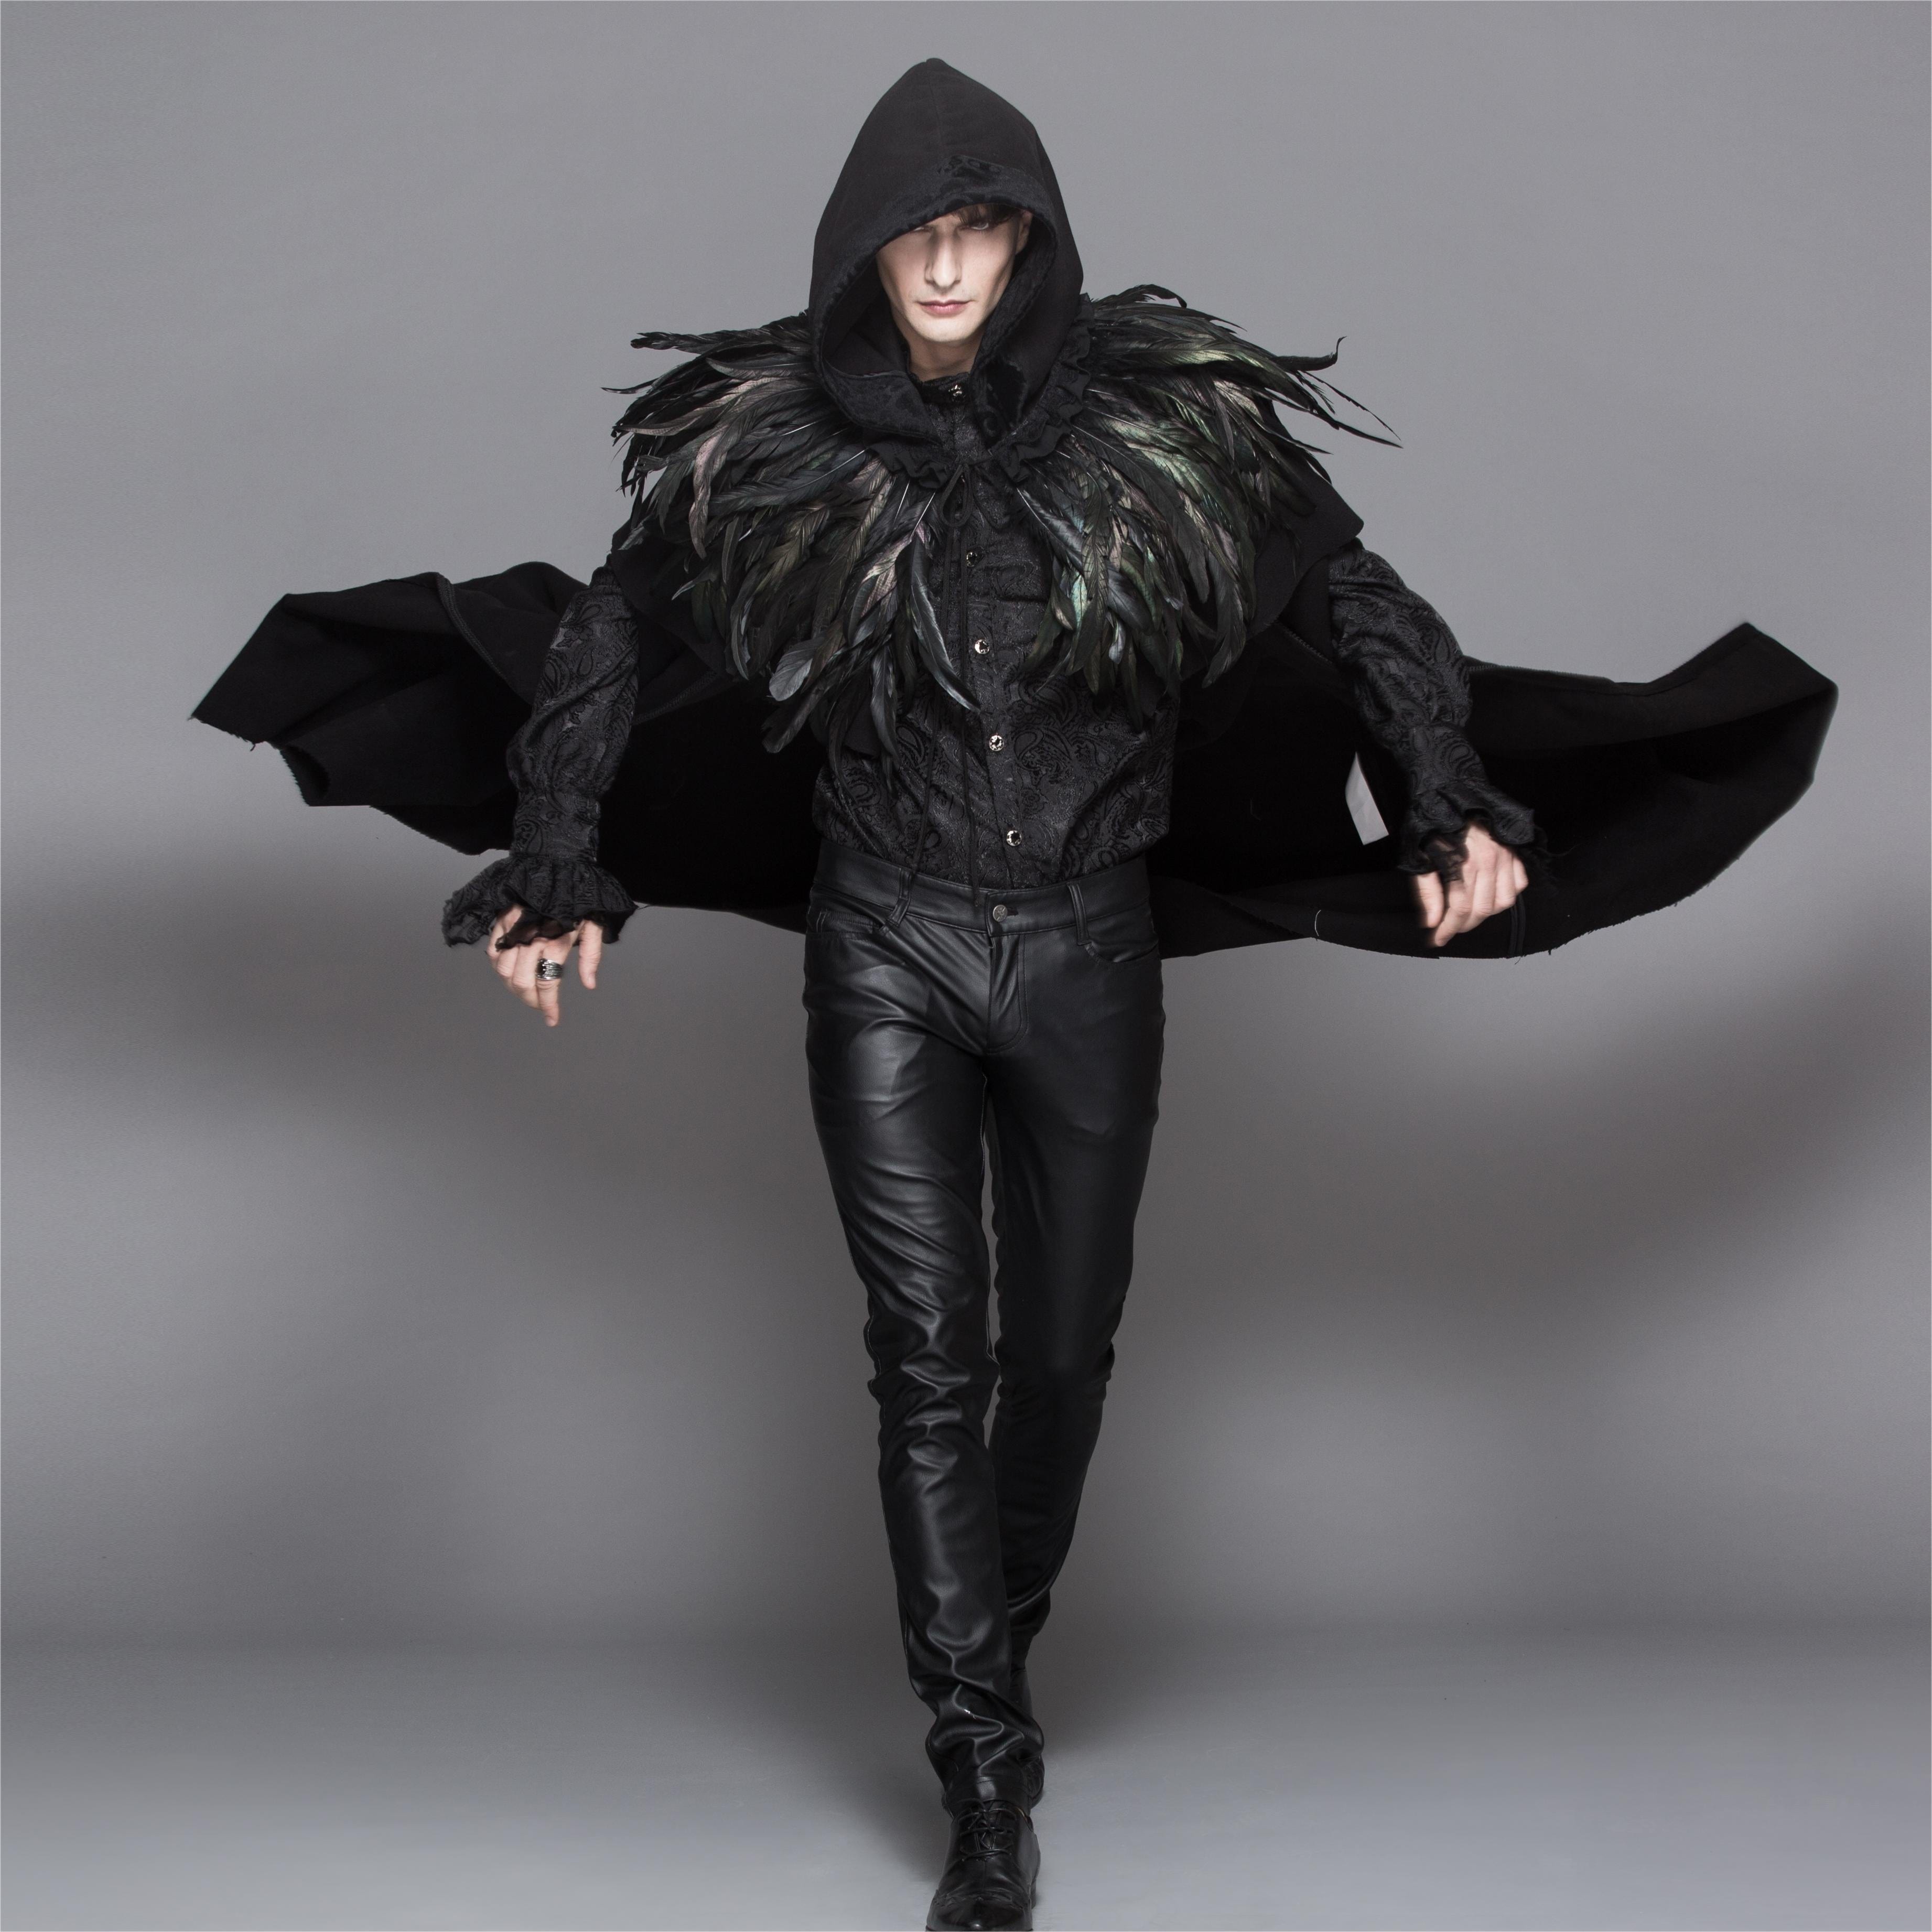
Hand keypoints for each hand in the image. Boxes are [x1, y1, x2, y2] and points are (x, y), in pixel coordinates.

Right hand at [486, 906, 601, 1026]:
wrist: (558, 865)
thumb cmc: (580, 897)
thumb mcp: (595, 924)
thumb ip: (591, 956)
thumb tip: (589, 985)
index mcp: (556, 940)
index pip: (547, 983)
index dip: (548, 1005)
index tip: (551, 1019)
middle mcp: (532, 938)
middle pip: (522, 982)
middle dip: (531, 1000)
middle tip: (540, 1005)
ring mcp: (514, 929)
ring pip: (504, 972)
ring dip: (514, 987)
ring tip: (527, 990)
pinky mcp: (501, 921)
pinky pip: (493, 952)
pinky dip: (499, 967)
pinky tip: (511, 970)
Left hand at [1413, 823, 1527, 947]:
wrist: (1450, 792)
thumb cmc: (1431, 824)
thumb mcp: (1419, 857)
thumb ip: (1427, 892)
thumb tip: (1432, 922)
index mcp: (1464, 864)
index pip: (1461, 909)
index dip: (1449, 929)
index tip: (1437, 939)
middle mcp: (1489, 862)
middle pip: (1482, 909)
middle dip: (1465, 925)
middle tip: (1450, 927)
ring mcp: (1505, 856)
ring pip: (1504, 901)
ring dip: (1486, 912)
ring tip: (1468, 911)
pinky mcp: (1513, 851)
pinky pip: (1518, 884)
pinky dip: (1506, 894)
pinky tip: (1489, 894)